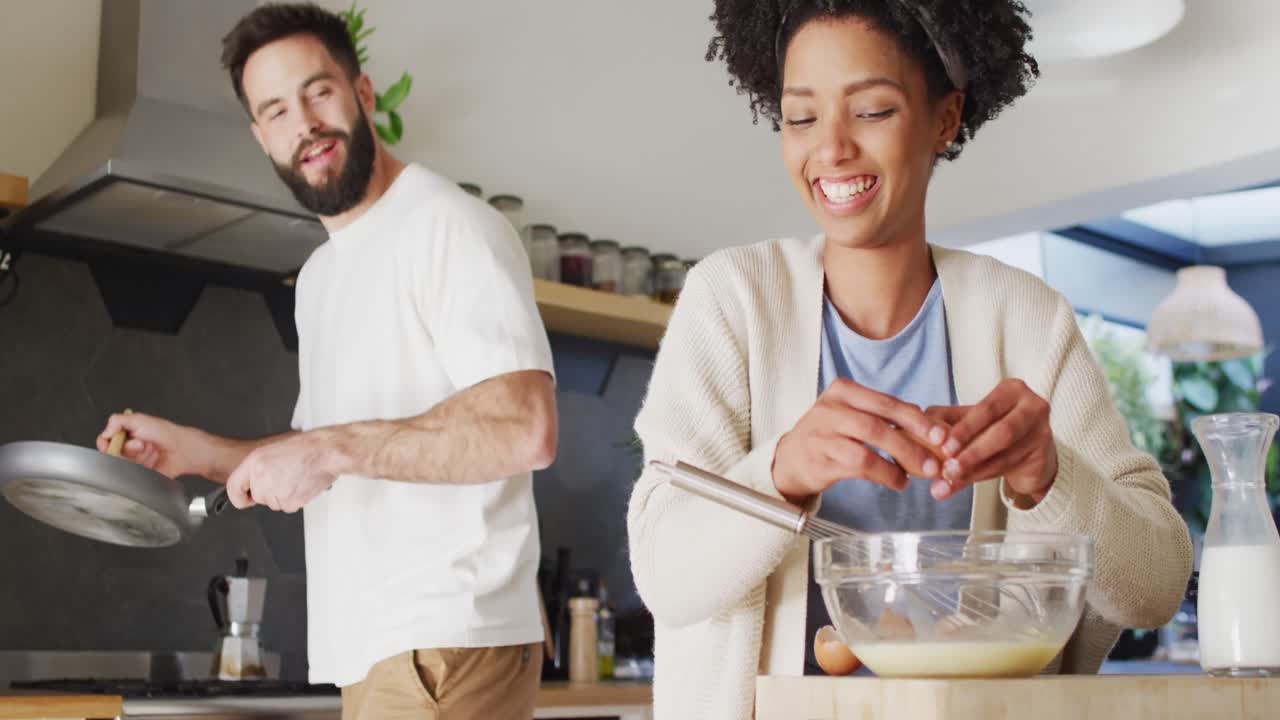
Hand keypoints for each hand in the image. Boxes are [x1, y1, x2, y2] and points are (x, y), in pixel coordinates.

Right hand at [96, 412, 214, 478]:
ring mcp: (133, 462)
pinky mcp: (139, 473)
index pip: (105, 441)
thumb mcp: (139, 419)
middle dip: (125, 448)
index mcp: (125, 434)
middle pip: (111, 454)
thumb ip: (117, 421)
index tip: (113, 442)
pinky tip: (149, 461)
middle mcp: (128, 448)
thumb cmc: (165, 433)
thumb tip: (104, 432)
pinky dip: (137, 468)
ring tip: (149, 450)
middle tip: (140, 444)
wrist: (182, 449)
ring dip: (134, 457)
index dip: (106, 443)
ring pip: (119, 465)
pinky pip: (129, 476)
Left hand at [225, 430, 337, 511]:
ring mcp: (275, 490)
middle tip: (285, 478)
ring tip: (296, 478)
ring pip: (274, 504)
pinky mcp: (289, 501)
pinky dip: (296, 500)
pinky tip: (302, 484)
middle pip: (259, 497)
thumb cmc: (306, 449)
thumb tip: (254, 484)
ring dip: (284, 496)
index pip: (233, 487)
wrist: (326, 452)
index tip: (246, 499)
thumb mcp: (273, 451)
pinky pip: (288, 507)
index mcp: (255, 462)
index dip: (239, 497)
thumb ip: (259, 469)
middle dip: (270, 492)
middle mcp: (262, 476)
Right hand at [772, 378, 949, 502]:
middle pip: (878, 424)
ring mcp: (822, 434)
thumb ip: (885, 417)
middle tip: (936, 460)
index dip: (917, 419)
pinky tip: (898, 481)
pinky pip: (858, 467)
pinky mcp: (819, 460)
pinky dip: (884, 475)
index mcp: (842, 390)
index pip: (886, 402)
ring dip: (900, 462)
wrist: (789, 460)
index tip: (941, 434)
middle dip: (912, 443)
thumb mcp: (852, 416)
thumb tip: (931, 426)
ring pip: (868, 446)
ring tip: (920, 474)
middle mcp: (830, 408)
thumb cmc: (829, 436)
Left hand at [926, 379, 1057, 507]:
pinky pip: (1009, 468)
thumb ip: (946, 419)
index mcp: (1012, 391)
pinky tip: (961, 484)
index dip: (964, 429)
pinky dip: (981, 477)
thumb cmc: (994, 430)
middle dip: (971, 452)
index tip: (942, 446)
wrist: (1029, 455)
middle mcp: (1032, 407)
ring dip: (973, 470)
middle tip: (946, 467)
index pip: (986, 409)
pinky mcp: (1043, 456)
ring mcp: (1042, 432)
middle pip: (1000, 432)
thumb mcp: (971, 420)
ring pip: (1004, 455)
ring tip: (949, 480)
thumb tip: (914, 422)